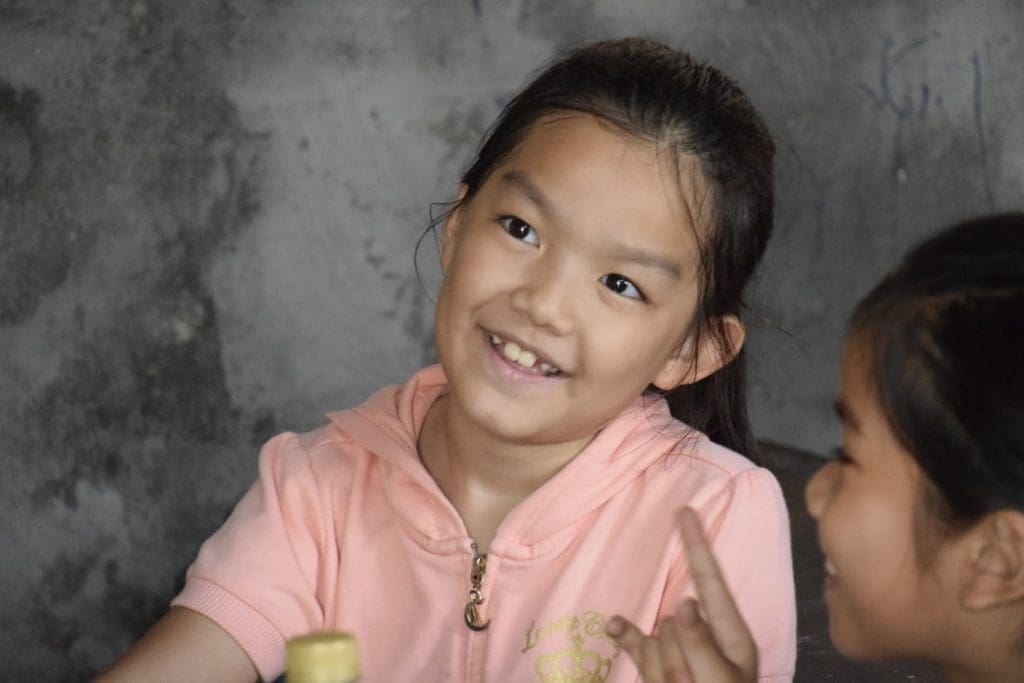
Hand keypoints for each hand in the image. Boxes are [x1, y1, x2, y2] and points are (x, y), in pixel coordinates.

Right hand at [604, 507, 756, 682]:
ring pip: (653, 640)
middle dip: (676, 656)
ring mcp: (678, 650)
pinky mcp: (657, 665)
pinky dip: (626, 635)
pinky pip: (636, 644)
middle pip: (673, 621)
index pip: (709, 579)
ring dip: (661, 670)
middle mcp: (703, 635)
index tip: (685, 510)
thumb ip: (702, 644)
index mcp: (730, 635)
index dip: (696, 544)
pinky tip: (613, 626)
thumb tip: (683, 603)